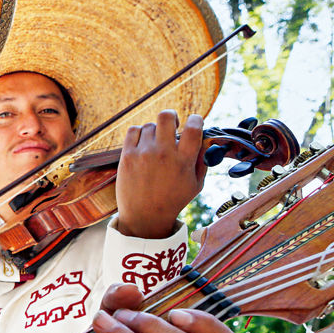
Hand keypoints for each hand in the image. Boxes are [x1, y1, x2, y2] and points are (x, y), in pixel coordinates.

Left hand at [116, 111, 206, 238]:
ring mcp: (143, 153)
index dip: (196, 119)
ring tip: (156, 143)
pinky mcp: (127, 156)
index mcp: (183, 160)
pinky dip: (139, 133)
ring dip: (155, 131)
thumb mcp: (196, 184)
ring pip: (149, 125)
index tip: (194, 122)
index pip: (193, 127)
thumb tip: (205, 140)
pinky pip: (133, 131)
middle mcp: (163, 153)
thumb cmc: (173, 200)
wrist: (144, 216)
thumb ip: (202, 160)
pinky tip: (143, 143)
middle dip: (171, 116)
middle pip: (166, 116)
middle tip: (172, 125)